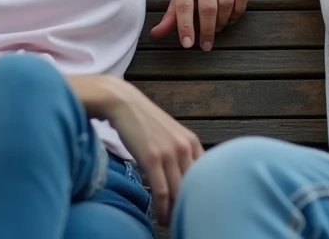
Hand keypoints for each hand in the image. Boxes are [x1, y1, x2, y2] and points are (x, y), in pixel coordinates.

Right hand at [103, 83, 203, 225]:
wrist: (124, 104)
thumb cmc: (144, 121)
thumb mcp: (170, 135)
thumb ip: (181, 153)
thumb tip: (184, 177)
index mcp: (192, 142)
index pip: (205, 176)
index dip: (200, 195)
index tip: (195, 209)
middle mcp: (185, 147)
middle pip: (193, 187)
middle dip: (189, 207)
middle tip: (184, 221)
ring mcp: (170, 153)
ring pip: (178, 192)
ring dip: (175, 213)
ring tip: (171, 225)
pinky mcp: (153, 158)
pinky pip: (161, 191)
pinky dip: (162, 208)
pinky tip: (160, 217)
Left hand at [150, 0, 250, 50]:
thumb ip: (172, 10)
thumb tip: (156, 34)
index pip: (184, 4)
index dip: (185, 26)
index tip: (188, 44)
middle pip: (208, 7)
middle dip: (207, 30)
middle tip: (206, 45)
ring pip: (226, 3)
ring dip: (222, 22)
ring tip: (217, 29)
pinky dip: (237, 11)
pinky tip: (231, 17)